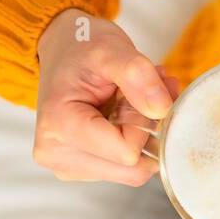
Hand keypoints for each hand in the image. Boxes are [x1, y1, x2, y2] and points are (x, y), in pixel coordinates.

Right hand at [33, 8, 178, 184]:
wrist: (63, 51)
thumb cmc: (80, 47)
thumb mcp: (110, 48)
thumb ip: (137, 74)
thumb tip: (161, 108)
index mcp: (59, 125)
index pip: (127, 152)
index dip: (143, 123)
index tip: (134, 94)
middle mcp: (58, 154)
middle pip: (132, 169)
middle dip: (147, 132)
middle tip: (140, 95)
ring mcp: (69, 166)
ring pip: (133, 171)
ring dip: (144, 136)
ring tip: (131, 100)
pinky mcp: (81, 169)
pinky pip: (126, 169)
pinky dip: (135, 143)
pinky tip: (125, 115)